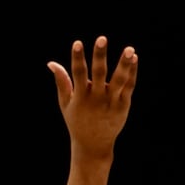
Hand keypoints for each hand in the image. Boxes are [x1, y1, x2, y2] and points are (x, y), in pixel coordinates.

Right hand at [47, 37, 136, 157]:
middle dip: (100, 56)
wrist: (93, 145)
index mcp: (80, 97)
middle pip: (99, 74)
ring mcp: (111, 102)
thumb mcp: (65, 103)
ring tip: (129, 49)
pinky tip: (134, 58)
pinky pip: (129, 86)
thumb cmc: (76, 121)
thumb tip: (51, 63)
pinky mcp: (123, 105)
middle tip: (101, 39)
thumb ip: (61, 82)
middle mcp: (96, 98)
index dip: (77, 58)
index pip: (77, 74)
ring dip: (124, 64)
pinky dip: (132, 73)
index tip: (77, 43)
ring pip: (119, 80)